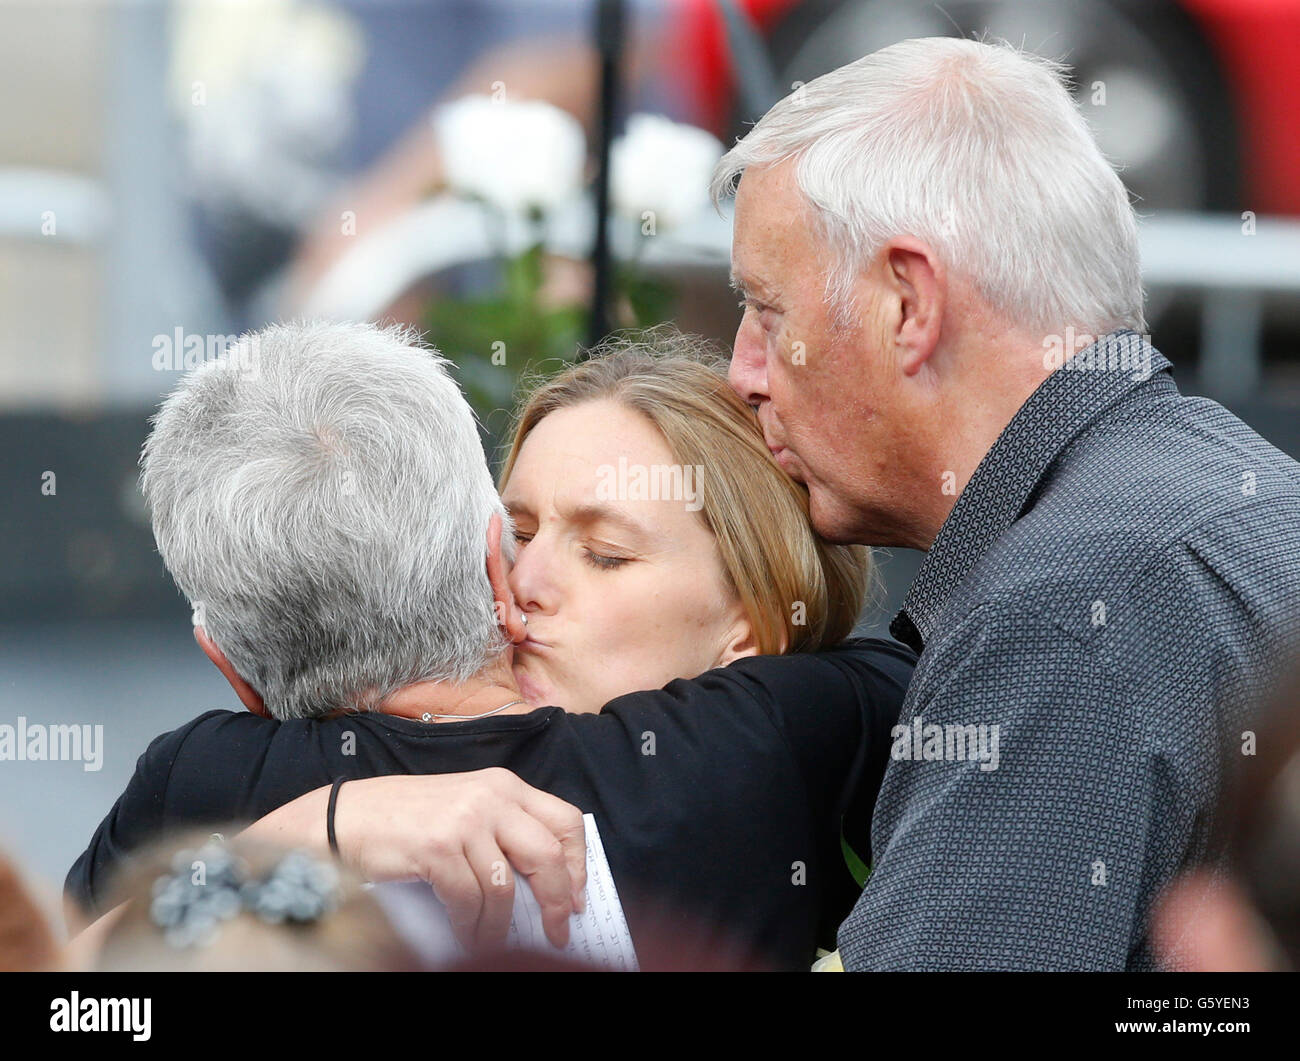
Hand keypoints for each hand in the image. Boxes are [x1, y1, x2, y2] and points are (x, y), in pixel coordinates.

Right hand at [333, 770, 586, 950]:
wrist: (343, 818)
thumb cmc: (406, 818)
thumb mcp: (466, 808)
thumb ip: (505, 829)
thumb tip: (548, 876)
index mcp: (504, 785)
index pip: (565, 820)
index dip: (577, 863)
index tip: (577, 896)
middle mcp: (490, 796)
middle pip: (547, 854)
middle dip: (557, 900)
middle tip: (557, 930)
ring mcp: (464, 820)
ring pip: (505, 887)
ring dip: (500, 925)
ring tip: (490, 939)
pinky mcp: (438, 847)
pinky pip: (469, 900)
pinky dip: (470, 925)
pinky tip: (463, 931)